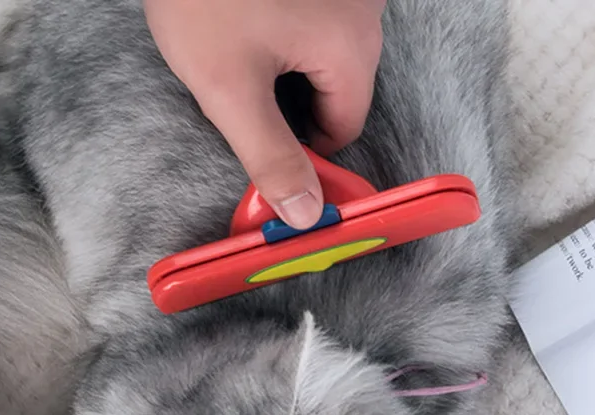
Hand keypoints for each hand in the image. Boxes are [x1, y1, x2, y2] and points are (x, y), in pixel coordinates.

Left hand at [145, 0, 383, 228]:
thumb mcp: (230, 90)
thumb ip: (270, 158)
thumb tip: (305, 215)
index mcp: (352, 45)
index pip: (343, 128)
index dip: (302, 149)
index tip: (260, 147)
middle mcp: (364, 10)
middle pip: (337, 90)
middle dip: (290, 104)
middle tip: (237, 90)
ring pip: (322, 54)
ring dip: (284, 67)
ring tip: (234, 48)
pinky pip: (313, 20)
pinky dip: (284, 32)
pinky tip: (245, 22)